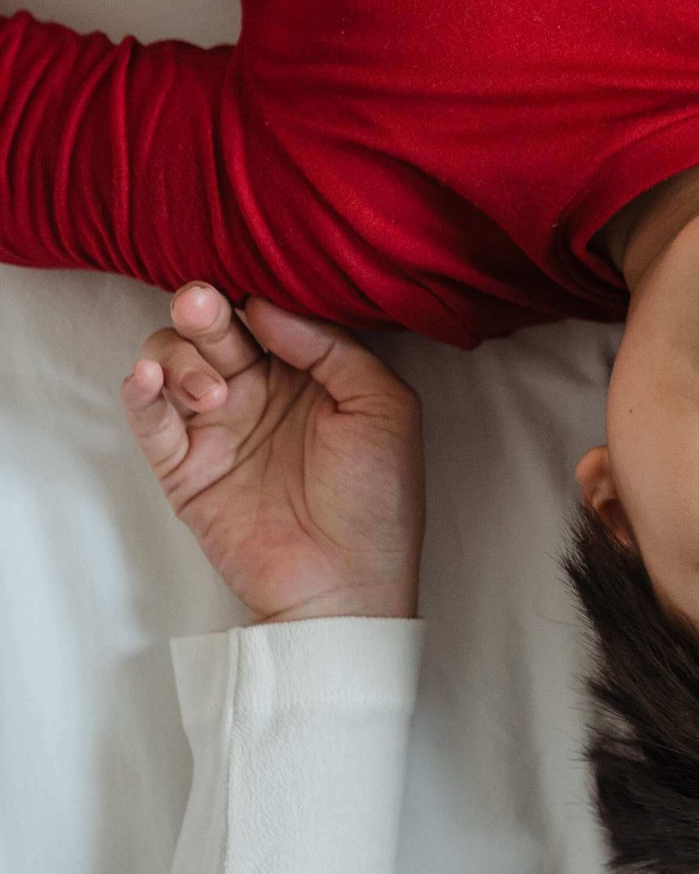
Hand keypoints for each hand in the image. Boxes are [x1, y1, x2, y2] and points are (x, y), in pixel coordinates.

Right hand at [121, 285, 423, 623]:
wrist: (345, 581)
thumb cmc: (378, 496)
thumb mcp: (383, 406)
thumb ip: (332, 348)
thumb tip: (267, 305)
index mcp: (310, 371)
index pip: (267, 313)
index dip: (255, 295)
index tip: (254, 292)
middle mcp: (259, 390)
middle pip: (213, 328)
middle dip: (203, 310)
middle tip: (202, 306)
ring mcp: (217, 426)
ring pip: (172, 361)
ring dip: (182, 359)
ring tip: (214, 393)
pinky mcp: (183, 466)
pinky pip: (148, 418)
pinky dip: (139, 392)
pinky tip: (148, 379)